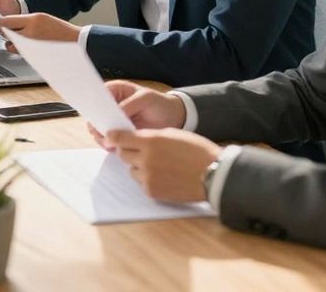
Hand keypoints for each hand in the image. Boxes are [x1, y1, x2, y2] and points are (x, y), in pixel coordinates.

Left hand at [0, 12, 78, 53]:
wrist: (76, 43)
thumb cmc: (60, 31)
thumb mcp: (42, 19)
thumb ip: (26, 22)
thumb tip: (9, 26)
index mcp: (33, 20)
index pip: (6, 22)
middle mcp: (31, 33)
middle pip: (7, 34)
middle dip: (4, 34)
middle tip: (3, 33)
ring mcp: (32, 46)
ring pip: (12, 46)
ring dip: (11, 44)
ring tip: (20, 41)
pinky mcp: (34, 57)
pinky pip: (21, 53)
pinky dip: (20, 51)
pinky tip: (27, 48)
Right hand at [87, 81, 187, 147]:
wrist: (173, 118)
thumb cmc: (159, 103)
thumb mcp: (145, 99)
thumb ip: (129, 105)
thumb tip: (115, 115)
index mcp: (115, 91)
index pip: (96, 96)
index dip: (93, 104)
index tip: (95, 115)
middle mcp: (110, 106)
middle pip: (95, 115)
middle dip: (96, 125)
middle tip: (101, 133)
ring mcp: (114, 122)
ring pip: (99, 130)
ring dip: (102, 137)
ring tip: (110, 143)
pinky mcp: (119, 135)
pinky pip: (108, 141)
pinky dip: (110, 145)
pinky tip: (116, 147)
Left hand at [105, 128, 221, 202]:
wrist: (214, 174)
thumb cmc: (197, 151)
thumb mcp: (173, 134)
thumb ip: (150, 136)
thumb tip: (133, 139)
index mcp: (150, 141)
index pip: (120, 138)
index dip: (115, 136)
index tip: (112, 136)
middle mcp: (146, 159)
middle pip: (122, 154)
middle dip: (129, 151)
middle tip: (141, 151)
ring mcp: (148, 177)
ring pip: (132, 169)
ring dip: (139, 166)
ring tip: (159, 165)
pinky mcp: (152, 191)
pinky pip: (141, 183)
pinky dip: (148, 179)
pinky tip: (164, 176)